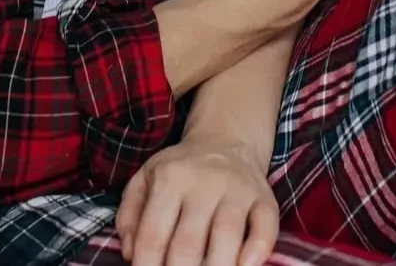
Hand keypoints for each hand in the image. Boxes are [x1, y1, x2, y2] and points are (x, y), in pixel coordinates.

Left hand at [116, 135, 278, 265]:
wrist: (226, 141)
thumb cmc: (181, 170)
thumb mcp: (146, 179)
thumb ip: (129, 214)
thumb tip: (131, 254)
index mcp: (170, 178)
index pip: (153, 235)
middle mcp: (204, 182)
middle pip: (188, 244)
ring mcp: (237, 190)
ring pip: (227, 237)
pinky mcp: (265, 199)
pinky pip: (266, 229)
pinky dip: (257, 253)